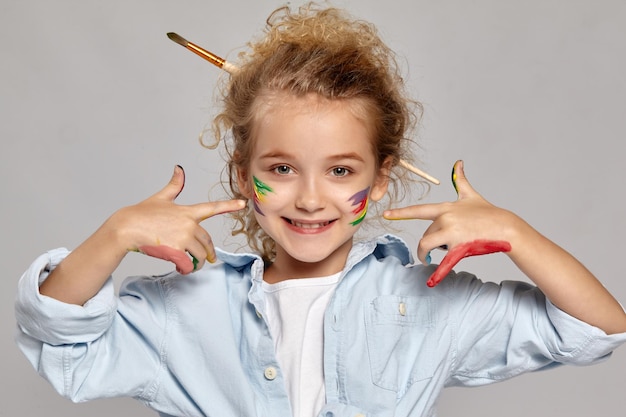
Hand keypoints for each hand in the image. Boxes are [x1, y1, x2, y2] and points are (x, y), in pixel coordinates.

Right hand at [114, 165, 245, 273]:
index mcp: (188, 212)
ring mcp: (183, 238)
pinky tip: (180, 268)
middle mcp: (189, 224)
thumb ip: (174, 186)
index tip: (243, 204)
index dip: (229, 205)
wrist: (126, 228)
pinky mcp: (176, 251)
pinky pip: (189, 265)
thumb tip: (179, 168)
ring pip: (200, 255)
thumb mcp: (161, 198)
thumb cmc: (141, 213)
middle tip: (208, 259)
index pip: (212, 207)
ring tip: (189, 265)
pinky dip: (186, 269)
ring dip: (197, 263)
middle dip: (208, 252)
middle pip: (207, 242)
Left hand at [384, 160, 511, 286]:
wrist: (504, 226)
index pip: (419, 210)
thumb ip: (461, 180)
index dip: (401, 213)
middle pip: (426, 234)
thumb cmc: (487, 212)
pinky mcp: (459, 248)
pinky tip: (430, 281)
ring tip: (427, 258)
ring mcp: (452, 233)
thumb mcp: (471, 195)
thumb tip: (458, 162)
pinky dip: (437, 273)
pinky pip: (444, 262)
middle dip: (431, 242)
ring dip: (425, 253)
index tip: (386, 214)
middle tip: (445, 243)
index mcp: (445, 208)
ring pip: (428, 245)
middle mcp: (445, 219)